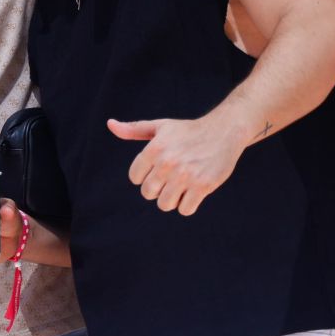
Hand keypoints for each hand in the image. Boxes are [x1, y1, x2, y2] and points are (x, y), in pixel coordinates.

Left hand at [107, 115, 245, 215]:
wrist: (224, 131)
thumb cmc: (188, 131)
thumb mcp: (160, 126)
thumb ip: (134, 129)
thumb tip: (110, 125)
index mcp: (154, 149)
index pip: (135, 178)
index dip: (145, 176)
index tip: (158, 169)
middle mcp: (168, 163)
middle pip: (148, 194)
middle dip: (157, 189)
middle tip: (170, 179)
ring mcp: (185, 176)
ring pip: (165, 205)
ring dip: (172, 199)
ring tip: (181, 186)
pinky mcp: (203, 186)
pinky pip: (185, 210)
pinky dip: (188, 205)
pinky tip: (193, 192)